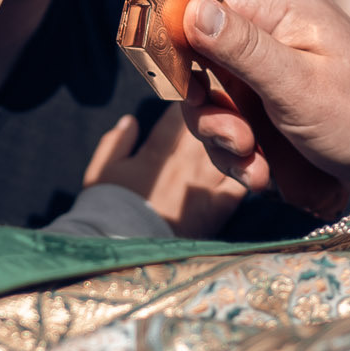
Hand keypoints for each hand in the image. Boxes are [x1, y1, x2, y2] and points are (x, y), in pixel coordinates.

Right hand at [83, 109, 247, 238]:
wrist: (127, 250)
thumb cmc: (108, 210)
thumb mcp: (102, 171)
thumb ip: (117, 142)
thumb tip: (131, 121)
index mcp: (159, 151)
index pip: (180, 113)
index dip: (186, 102)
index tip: (187, 100)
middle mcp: (186, 163)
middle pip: (212, 125)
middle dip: (214, 115)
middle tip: (215, 112)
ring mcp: (206, 185)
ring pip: (232, 148)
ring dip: (234, 138)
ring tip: (233, 135)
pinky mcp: (220, 209)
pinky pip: (242, 181)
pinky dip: (247, 170)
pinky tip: (246, 166)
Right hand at [177, 0, 349, 212]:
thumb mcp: (299, 85)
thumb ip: (241, 48)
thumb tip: (189, 7)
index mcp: (283, 11)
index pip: (206, 6)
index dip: (184, 44)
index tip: (185, 86)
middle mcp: (275, 37)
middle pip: (203, 61)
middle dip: (209, 109)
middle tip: (235, 139)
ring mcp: (275, 76)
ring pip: (216, 102)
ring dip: (225, 141)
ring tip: (254, 166)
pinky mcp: (277, 111)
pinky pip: (236, 129)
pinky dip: (242, 157)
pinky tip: (263, 175)